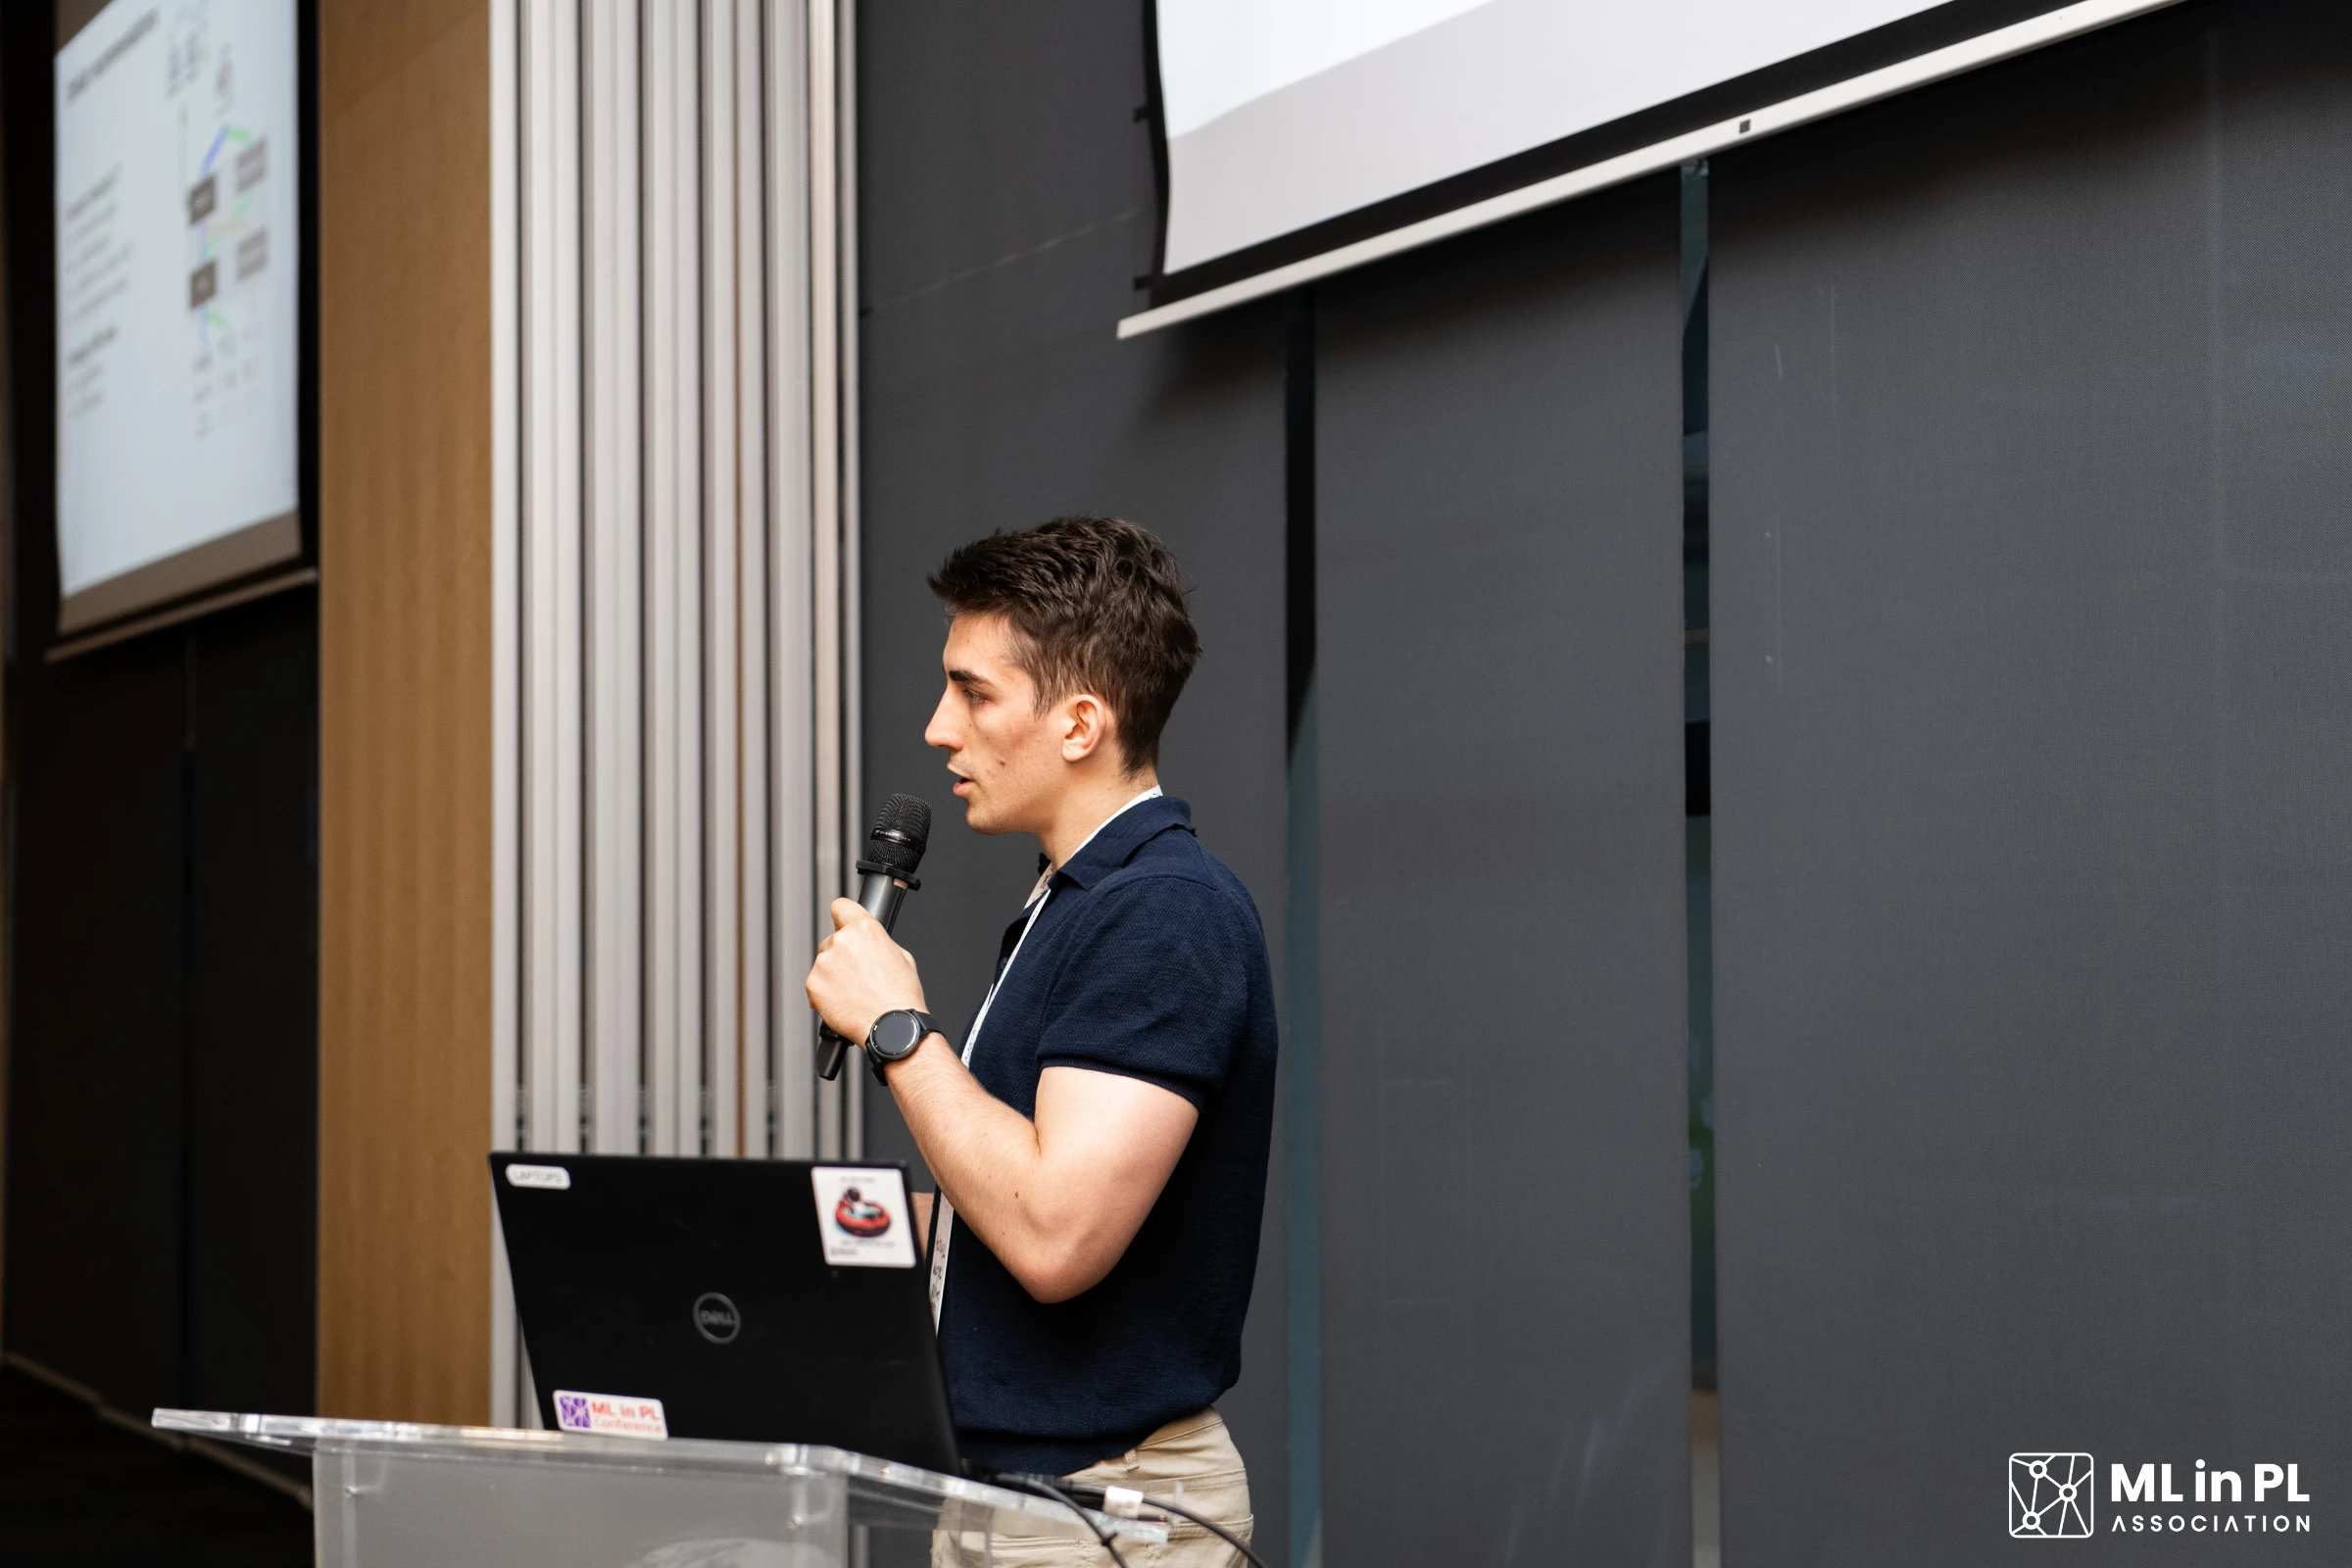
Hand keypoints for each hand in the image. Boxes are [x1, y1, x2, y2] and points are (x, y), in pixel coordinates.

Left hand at [805, 899, 928, 1046]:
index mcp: (866, 929)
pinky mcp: (813, 984)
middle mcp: (842, 941)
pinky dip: (825, 993)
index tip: (841, 923)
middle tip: (858, 975)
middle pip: (833, 940)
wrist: (892, 1028)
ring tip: (854, 993)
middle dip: (842, 955)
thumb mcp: (902, 957)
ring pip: (824, 963)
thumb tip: (869, 943)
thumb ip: (878, 942)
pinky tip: (844, 1003)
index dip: (842, 916)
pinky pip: (816, 984)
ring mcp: (825, 962)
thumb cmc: (900, 997)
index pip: (841, 906)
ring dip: (834, 975)